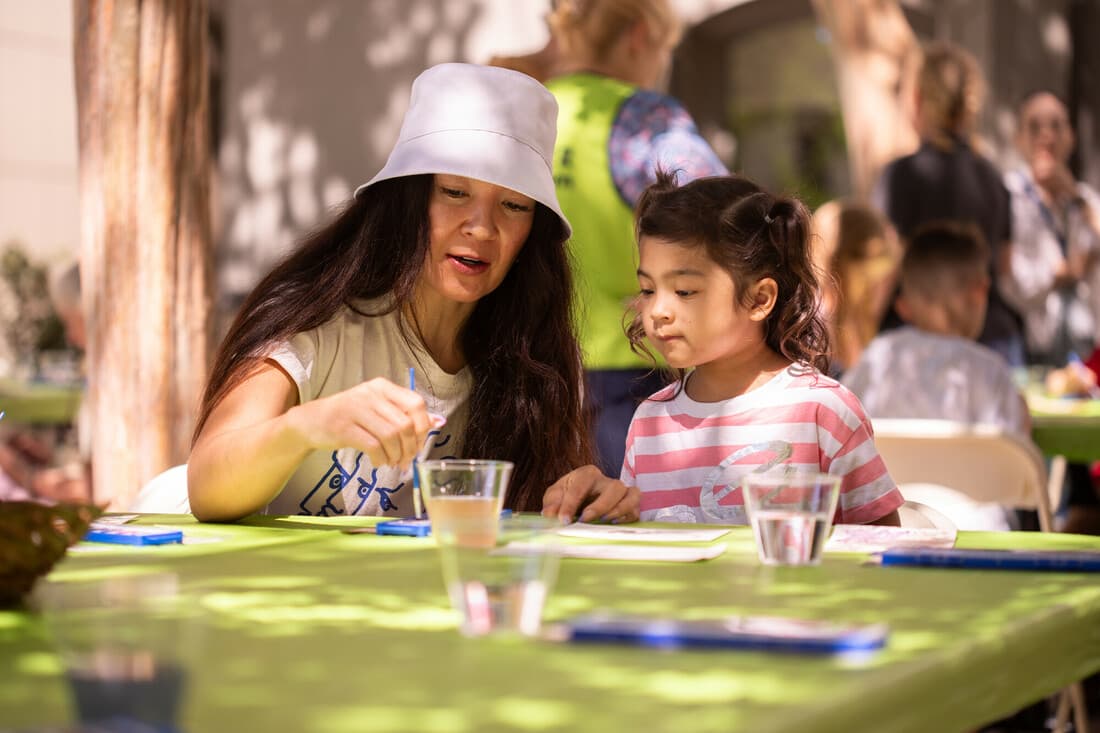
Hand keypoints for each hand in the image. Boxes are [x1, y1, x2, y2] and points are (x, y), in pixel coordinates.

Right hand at [286, 377, 432, 469]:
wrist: (311, 422)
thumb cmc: (350, 418)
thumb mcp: (378, 410)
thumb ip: (405, 415)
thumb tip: (438, 422)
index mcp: (383, 387)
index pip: (416, 403)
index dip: (422, 427)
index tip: (419, 444)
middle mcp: (371, 394)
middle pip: (405, 424)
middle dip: (410, 448)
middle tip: (406, 460)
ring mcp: (356, 409)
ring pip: (391, 436)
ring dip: (396, 455)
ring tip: (393, 462)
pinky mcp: (343, 427)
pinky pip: (373, 446)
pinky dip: (381, 458)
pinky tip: (379, 461)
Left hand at [541, 465, 639, 523]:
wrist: (580, 499)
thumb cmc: (568, 495)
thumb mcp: (555, 496)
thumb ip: (552, 504)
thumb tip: (549, 515)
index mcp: (587, 474)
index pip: (581, 484)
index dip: (571, 503)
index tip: (563, 520)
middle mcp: (607, 480)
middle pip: (614, 487)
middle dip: (600, 505)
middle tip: (585, 519)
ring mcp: (622, 492)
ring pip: (632, 495)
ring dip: (620, 509)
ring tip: (604, 521)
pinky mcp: (630, 505)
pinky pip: (636, 510)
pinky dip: (628, 517)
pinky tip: (614, 524)